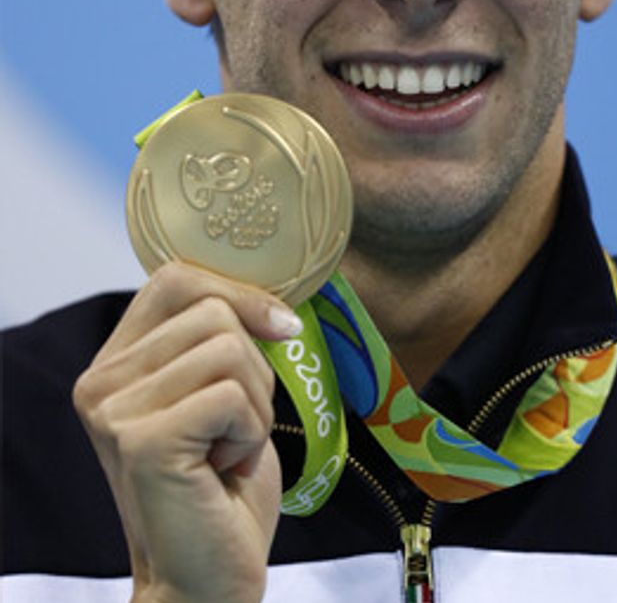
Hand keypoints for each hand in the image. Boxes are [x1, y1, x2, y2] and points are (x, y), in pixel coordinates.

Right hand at [73, 262, 300, 602]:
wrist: (206, 576)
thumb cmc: (223, 487)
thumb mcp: (223, 394)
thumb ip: (222, 339)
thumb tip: (273, 293)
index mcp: (114, 363)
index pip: (175, 278)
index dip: (241, 293)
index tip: (280, 329)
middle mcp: (99, 383)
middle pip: (215, 311)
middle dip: (255, 368)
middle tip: (234, 429)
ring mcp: (114, 412)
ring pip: (230, 349)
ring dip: (256, 405)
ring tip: (226, 451)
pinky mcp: (142, 440)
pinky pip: (234, 395)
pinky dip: (251, 433)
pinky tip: (223, 470)